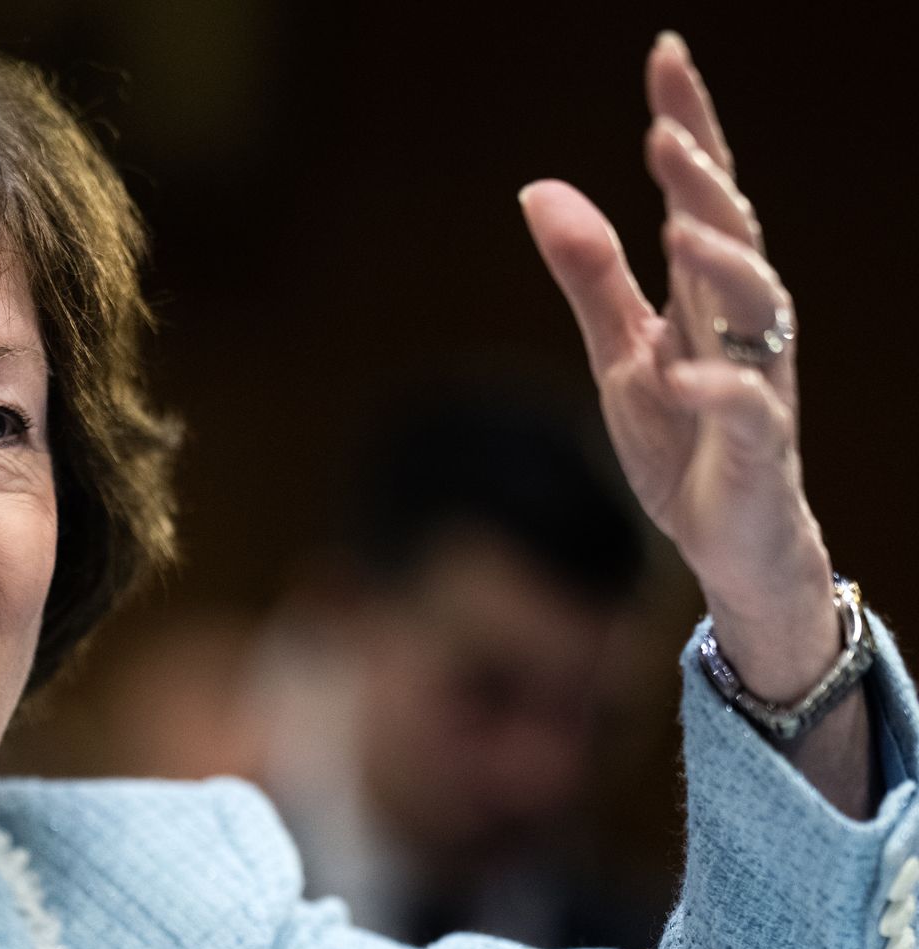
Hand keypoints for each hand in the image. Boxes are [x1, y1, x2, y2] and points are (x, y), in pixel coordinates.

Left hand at [520, 33, 871, 813]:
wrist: (725, 545)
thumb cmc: (680, 441)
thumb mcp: (619, 350)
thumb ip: (589, 273)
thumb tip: (539, 189)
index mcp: (705, 294)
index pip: (702, 194)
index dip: (690, 123)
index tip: (665, 54)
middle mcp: (742, 325)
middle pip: (732, 236)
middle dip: (704, 181)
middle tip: (665, 130)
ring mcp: (756, 383)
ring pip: (758, 311)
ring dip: (722, 265)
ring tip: (680, 227)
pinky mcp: (754, 451)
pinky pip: (746, 412)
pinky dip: (719, 388)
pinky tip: (683, 369)